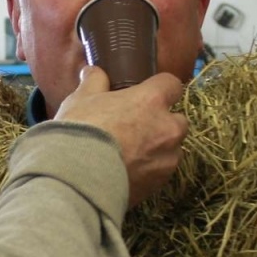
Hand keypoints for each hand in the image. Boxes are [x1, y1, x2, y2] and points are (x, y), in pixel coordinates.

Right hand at [54, 66, 187, 207]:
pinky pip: (161, 173)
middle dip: (164, 122)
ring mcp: (167, 159)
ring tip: (132, 154)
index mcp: (152, 101)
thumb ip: (94, 82)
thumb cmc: (81, 130)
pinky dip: (149, 171)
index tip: (149, 92)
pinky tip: (127, 172)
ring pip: (173, 150)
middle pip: (179, 120)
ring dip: (159, 149)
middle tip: (138, 127)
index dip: (161, 88)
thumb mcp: (81, 99)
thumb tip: (93, 71)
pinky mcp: (159, 185)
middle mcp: (168, 129)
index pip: (172, 84)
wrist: (78, 178)